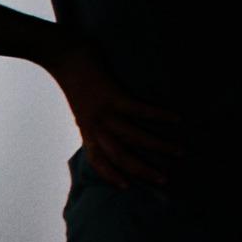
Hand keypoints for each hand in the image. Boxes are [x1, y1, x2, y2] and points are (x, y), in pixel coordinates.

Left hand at [48, 37, 182, 190]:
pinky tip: (177, 119)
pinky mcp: (112, 95)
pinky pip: (140, 111)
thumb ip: (92, 118)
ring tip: (179, 150)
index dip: (110, 176)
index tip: (127, 187)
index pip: (97, 160)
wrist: (62, 54)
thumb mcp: (80, 105)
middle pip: (120, 156)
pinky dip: (160, 116)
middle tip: (164, 180)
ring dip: (159, 145)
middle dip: (143, 170)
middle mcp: (95, 125)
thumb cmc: (74, 77)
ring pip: (134, 137)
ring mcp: (104, 111)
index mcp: (86, 129)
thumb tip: (110, 124)